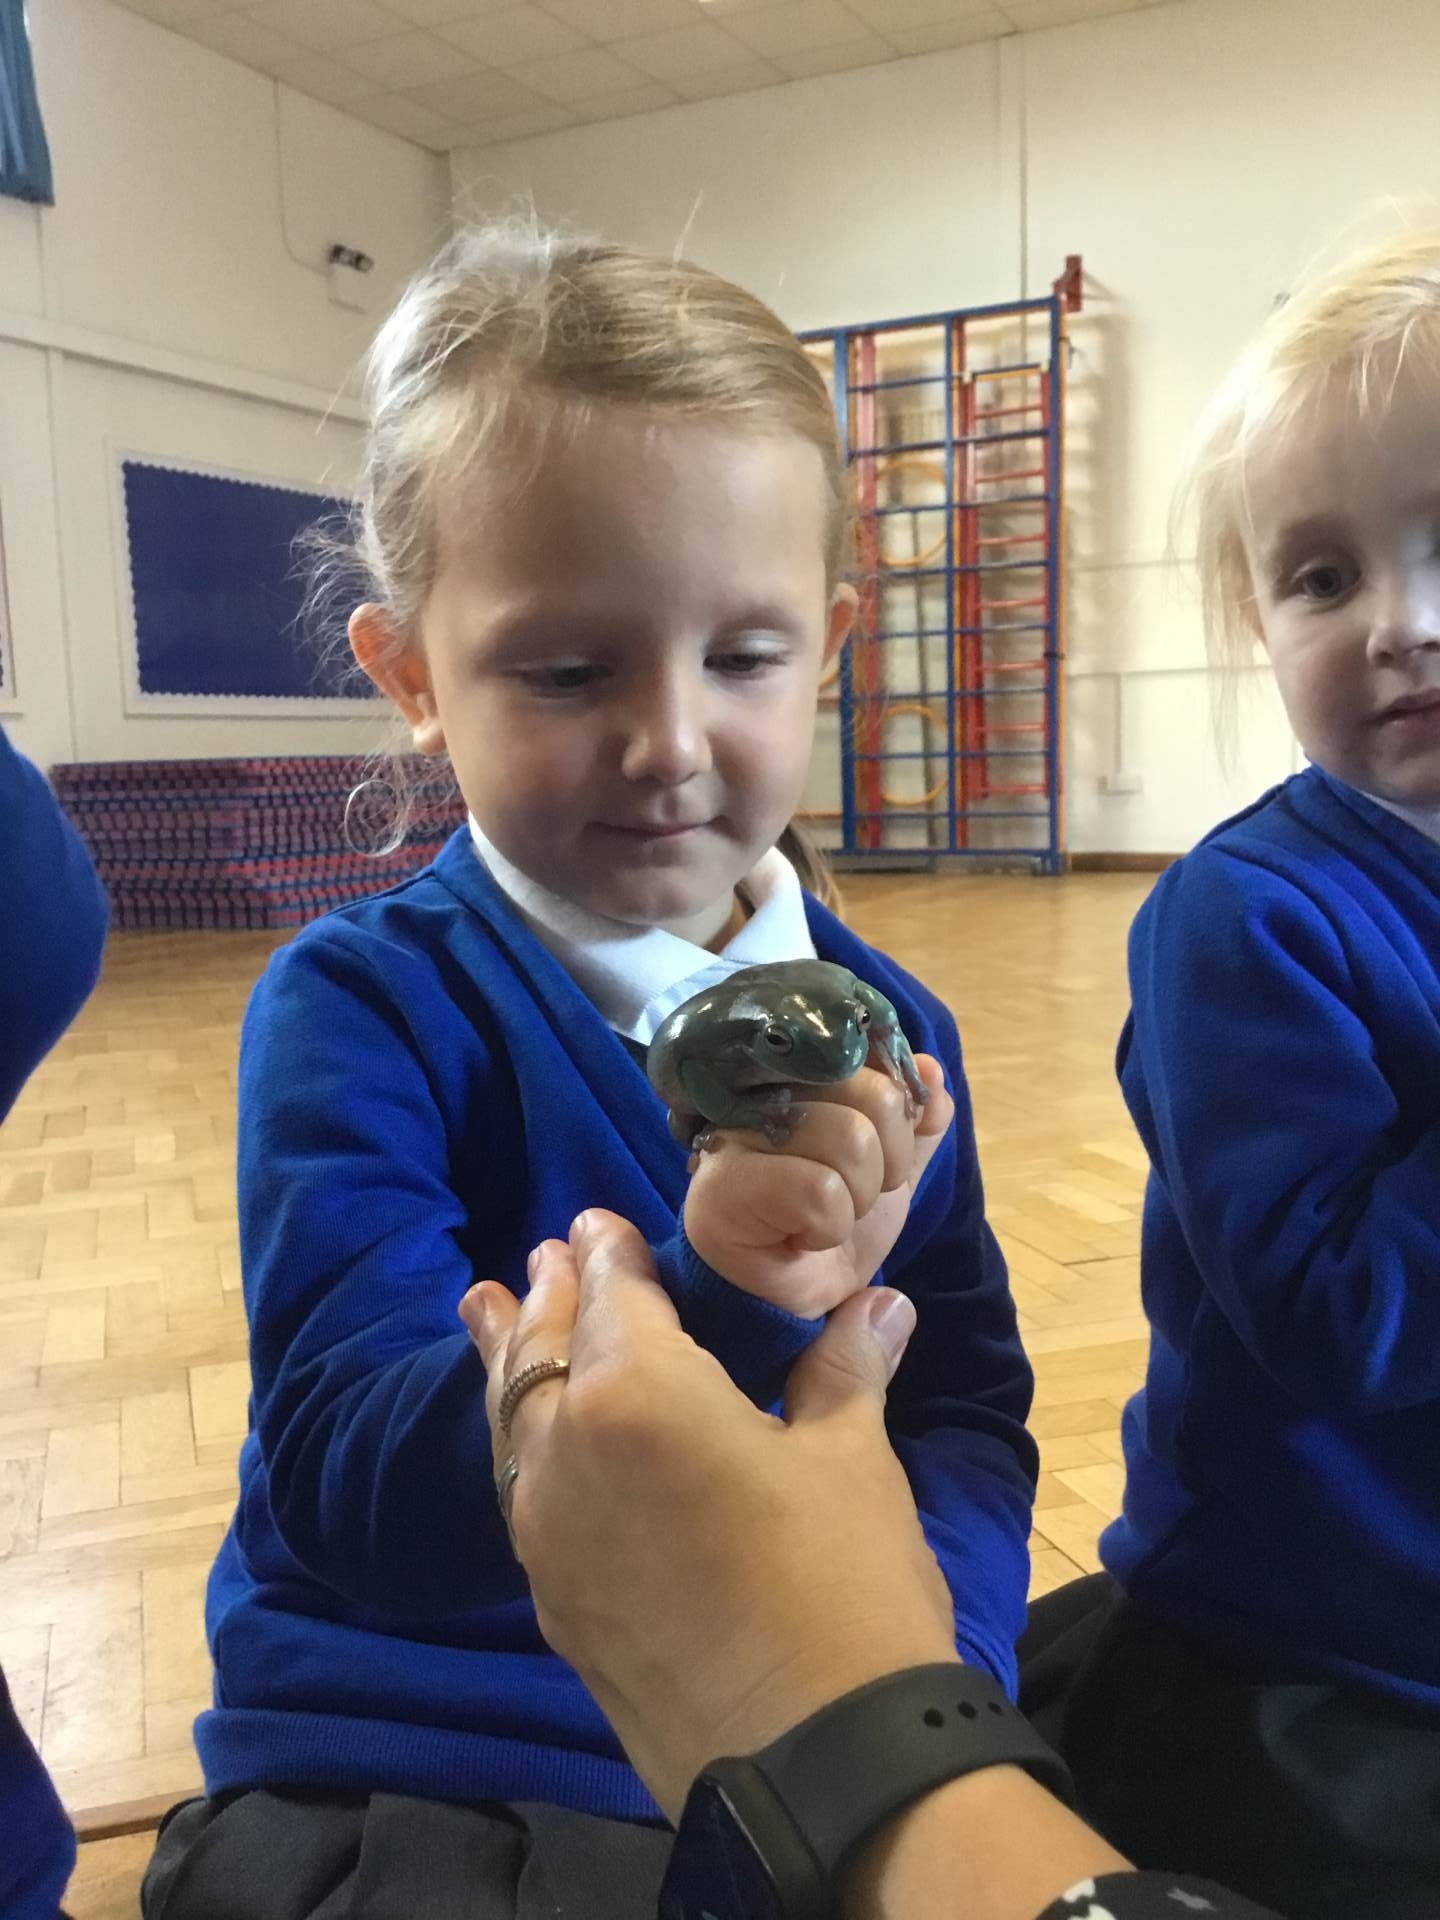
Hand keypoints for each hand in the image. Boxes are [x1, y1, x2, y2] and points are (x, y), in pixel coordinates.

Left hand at [460, 1210, 959, 1820]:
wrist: (817, 1763)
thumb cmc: (845, 1587)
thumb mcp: (852, 1462)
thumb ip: (843, 1371)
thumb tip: (874, 1302)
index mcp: (639, 1394)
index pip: (611, 1296)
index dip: (606, 1254)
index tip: (595, 1222)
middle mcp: (567, 1453)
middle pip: (542, 1352)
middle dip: (549, 1297)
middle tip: (546, 1253)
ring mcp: (547, 1535)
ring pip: (509, 1423)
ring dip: (507, 1361)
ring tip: (487, 1311)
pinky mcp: (553, 1601)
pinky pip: (519, 1493)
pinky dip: (518, 1444)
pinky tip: (532, 1441)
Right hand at [683, 1055, 954, 1317]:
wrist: (791, 1297)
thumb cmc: (831, 1219)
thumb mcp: (890, 1166)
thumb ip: (917, 1119)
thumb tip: (930, 1069)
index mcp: (798, 1072)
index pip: (875, 1054)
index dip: (898, 1112)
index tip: (878, 1152)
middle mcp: (759, 1087)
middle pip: (875, 1095)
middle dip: (883, 1165)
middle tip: (847, 1194)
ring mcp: (733, 1133)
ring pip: (851, 1140)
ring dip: (856, 1200)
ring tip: (822, 1216)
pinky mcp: (722, 1187)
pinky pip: (819, 1191)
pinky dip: (829, 1228)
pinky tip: (800, 1237)